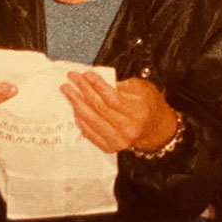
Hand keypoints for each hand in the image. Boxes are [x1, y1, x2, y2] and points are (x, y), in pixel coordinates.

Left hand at [60, 72, 177, 153]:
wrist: (154, 129)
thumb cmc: (147, 105)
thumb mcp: (140, 89)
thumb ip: (119, 85)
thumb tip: (95, 81)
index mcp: (138, 112)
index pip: (113, 98)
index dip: (97, 86)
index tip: (86, 74)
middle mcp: (128, 129)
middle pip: (99, 108)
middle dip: (83, 90)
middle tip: (72, 78)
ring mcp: (118, 140)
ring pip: (92, 120)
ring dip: (76, 104)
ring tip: (67, 91)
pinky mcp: (109, 147)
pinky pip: (89, 132)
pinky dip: (80, 119)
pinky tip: (74, 107)